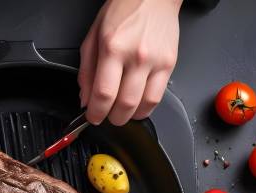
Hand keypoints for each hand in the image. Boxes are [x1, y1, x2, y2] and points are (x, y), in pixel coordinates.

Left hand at [79, 0, 181, 125]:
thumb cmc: (123, 11)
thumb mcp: (93, 36)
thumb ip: (86, 71)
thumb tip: (85, 99)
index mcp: (113, 48)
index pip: (104, 93)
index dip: (96, 113)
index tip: (93, 117)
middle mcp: (136, 56)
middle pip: (124, 104)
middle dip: (112, 118)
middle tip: (106, 116)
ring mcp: (155, 61)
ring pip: (143, 105)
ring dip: (129, 116)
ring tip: (121, 112)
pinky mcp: (169, 64)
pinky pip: (158, 97)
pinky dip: (145, 108)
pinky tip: (137, 105)